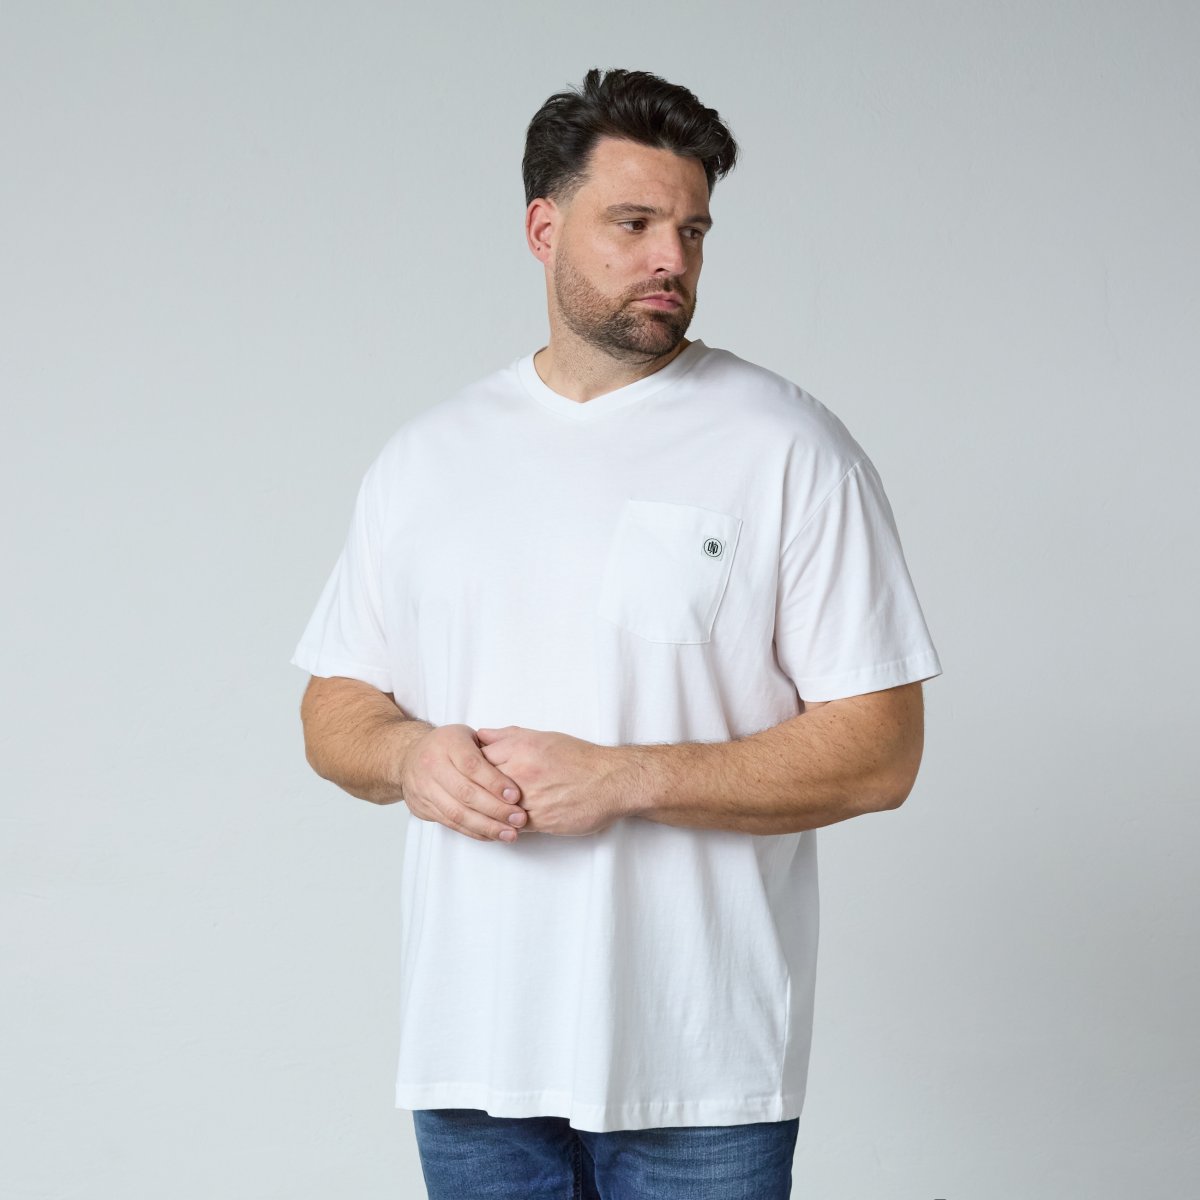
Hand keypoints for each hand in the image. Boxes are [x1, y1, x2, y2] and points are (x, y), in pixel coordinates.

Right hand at [399, 724, 527, 842]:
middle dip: (495, 809)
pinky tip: (492, 835)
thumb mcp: (468, 735)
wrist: (408, 756)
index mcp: (448, 743)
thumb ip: (491, 745)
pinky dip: (473, 831)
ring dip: (486, 826)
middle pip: (465, 792)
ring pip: (457, 812)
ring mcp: (424, 788)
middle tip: (518, 818)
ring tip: (510, 833)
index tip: (516, 796)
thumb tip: (518, 761)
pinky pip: (450, 823)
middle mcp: (432, 765)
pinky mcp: (422, 807)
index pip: (472, 765)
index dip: (495, 782)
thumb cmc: (448, 745)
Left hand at [475, 726, 627, 836]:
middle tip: (471, 794)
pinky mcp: (539, 821)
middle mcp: (521, 772)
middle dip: (475, 790)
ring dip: (489, 810)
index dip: (470, 767)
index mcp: (520, 748)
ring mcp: (529, 798)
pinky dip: (504, 824)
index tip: (467, 772)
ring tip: (485, 810)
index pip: (477, 758)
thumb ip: (509, 736)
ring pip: (494, 808)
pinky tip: (502, 822)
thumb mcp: (544, 737)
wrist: (611, 781)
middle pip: (481, 784)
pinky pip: (511, 825)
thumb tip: (482, 734)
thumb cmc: (580, 758)